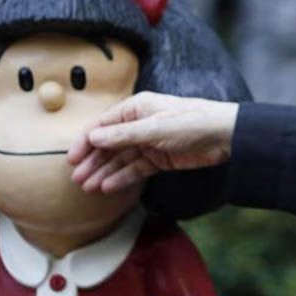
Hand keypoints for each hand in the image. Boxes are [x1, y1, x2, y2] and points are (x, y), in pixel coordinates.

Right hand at [67, 91, 238, 193]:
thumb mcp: (154, 128)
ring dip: (104, 171)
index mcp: (136, 108)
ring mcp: (149, 142)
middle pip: (109, 144)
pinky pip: (136, 169)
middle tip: (76, 178)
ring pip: (121, 158)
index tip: (71, 159)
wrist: (225, 135)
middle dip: (93, 160)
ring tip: (88, 186)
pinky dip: (122, 177)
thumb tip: (93, 137)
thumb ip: (123, 135)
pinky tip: (108, 187)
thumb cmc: (192, 121)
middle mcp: (140, 124)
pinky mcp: (160, 158)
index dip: (85, 141)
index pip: (103, 125)